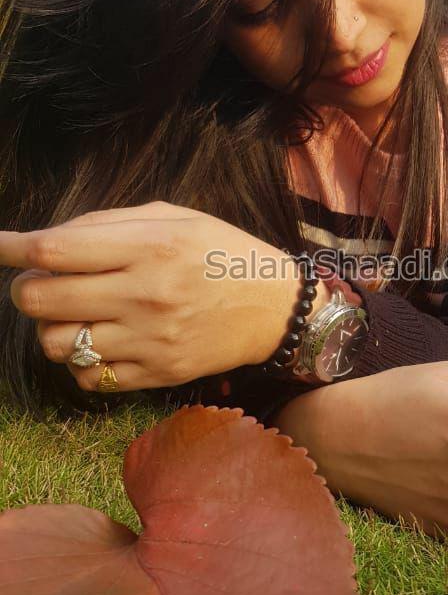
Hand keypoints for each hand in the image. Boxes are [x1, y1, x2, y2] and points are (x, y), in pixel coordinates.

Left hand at [0, 200, 329, 392]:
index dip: (11, 248)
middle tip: (40, 283)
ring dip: (53, 328)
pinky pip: (87, 377)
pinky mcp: (156, 374)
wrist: (275, 308)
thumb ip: (107, 223)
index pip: (54, 251)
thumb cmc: (220, 253)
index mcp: (148, 246)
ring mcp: (149, 340)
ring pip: (56, 344)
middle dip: (26, 290)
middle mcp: (144, 294)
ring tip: (76, 314)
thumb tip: (43, 239)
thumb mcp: (173, 218)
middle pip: (41, 299)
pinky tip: (100, 341)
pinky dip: (81, 361)